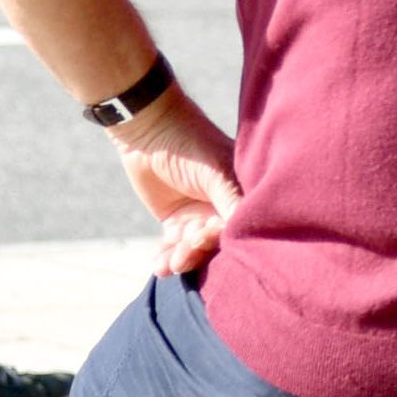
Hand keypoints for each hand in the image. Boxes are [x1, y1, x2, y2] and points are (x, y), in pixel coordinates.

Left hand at [108, 86, 241, 276]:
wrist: (148, 128)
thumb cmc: (191, 144)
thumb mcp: (216, 173)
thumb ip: (232, 202)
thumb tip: (247, 231)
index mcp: (242, 196)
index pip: (239, 226)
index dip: (223, 237)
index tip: (205, 233)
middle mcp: (224, 210)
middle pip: (217, 242)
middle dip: (199, 252)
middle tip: (183, 255)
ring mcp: (199, 217)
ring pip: (194, 248)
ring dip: (181, 259)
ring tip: (167, 266)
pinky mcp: (175, 222)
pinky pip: (173, 246)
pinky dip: (166, 257)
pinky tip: (160, 267)